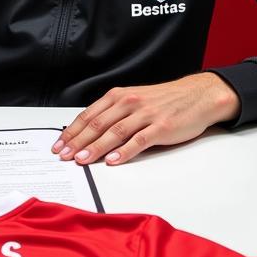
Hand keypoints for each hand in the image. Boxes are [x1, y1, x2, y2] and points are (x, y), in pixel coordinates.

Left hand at [51, 73, 240, 165]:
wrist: (197, 95)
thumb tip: (89, 133)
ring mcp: (145, 115)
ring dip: (95, 148)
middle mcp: (129, 102)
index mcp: (120, 96)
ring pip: (114, 133)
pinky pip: (138, 141)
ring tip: (81, 160)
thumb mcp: (135, 100)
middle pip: (97, 124)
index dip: (72, 130)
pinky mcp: (161, 127)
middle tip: (63, 155)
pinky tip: (112, 161)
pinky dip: (123, 152)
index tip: (58, 144)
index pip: (89, 114)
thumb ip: (114, 113)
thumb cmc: (164, 100)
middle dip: (77, 141)